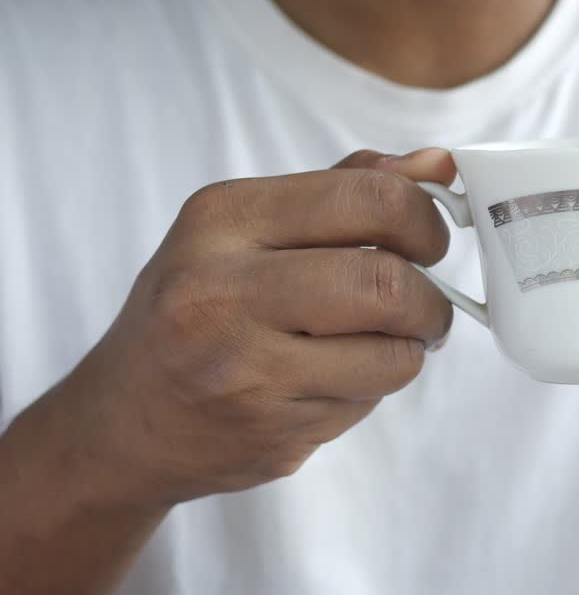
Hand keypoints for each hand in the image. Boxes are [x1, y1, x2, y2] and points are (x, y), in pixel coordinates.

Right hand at [46, 148, 456, 510]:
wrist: (125, 421)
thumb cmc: (199, 307)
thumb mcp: (247, 229)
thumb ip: (344, 189)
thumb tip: (438, 164)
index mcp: (224, 218)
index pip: (369, 197)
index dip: (424, 222)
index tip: (426, 244)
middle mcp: (225, 288)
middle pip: (387, 281)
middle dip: (430, 300)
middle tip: (425, 308)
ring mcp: (244, 367)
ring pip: (392, 353)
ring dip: (409, 350)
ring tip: (383, 345)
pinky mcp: (268, 429)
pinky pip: (367, 402)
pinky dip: (373, 389)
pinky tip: (333, 380)